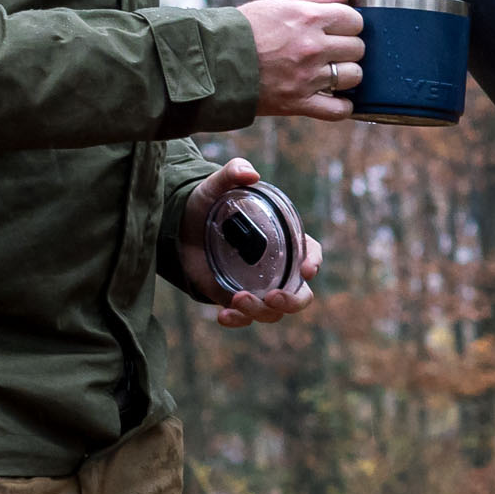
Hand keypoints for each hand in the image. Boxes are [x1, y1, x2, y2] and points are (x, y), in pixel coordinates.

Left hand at [177, 159, 324, 326]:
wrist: (180, 226)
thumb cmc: (209, 203)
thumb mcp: (217, 184)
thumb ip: (233, 172)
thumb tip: (250, 174)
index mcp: (284, 240)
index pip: (311, 253)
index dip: (314, 262)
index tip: (307, 268)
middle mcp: (276, 268)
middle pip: (300, 295)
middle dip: (292, 301)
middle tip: (273, 297)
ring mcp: (257, 287)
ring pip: (273, 313)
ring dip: (260, 312)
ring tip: (237, 299)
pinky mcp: (235, 299)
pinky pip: (245, 318)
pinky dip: (238, 321)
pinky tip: (222, 315)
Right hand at [242, 0, 365, 119]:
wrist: (213, 61)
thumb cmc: (245, 29)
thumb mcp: (279, 5)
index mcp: (308, 18)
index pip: (354, 21)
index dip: (351, 25)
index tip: (342, 30)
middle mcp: (311, 46)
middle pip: (357, 49)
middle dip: (349, 49)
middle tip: (335, 52)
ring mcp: (306, 76)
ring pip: (352, 77)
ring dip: (347, 76)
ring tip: (333, 74)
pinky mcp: (298, 102)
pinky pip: (338, 110)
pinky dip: (343, 107)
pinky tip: (336, 100)